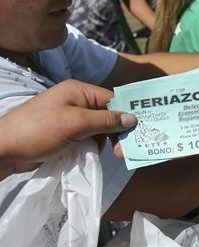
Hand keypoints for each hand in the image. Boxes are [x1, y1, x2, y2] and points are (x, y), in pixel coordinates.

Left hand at [0, 80, 136, 178]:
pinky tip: (95, 155)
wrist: (3, 149)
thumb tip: (132, 118)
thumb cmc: (39, 131)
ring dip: (106, 141)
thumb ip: (106, 120)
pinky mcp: (64, 133)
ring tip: (112, 155)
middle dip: (117, 131)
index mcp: (78, 91)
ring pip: (99, 128)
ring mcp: (69, 117)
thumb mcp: (76, 124)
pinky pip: (87, 136)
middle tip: (122, 151)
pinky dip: (94, 146)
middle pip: (107, 114)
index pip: (112, 99)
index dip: (127, 114)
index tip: (138, 133)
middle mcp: (76, 101)